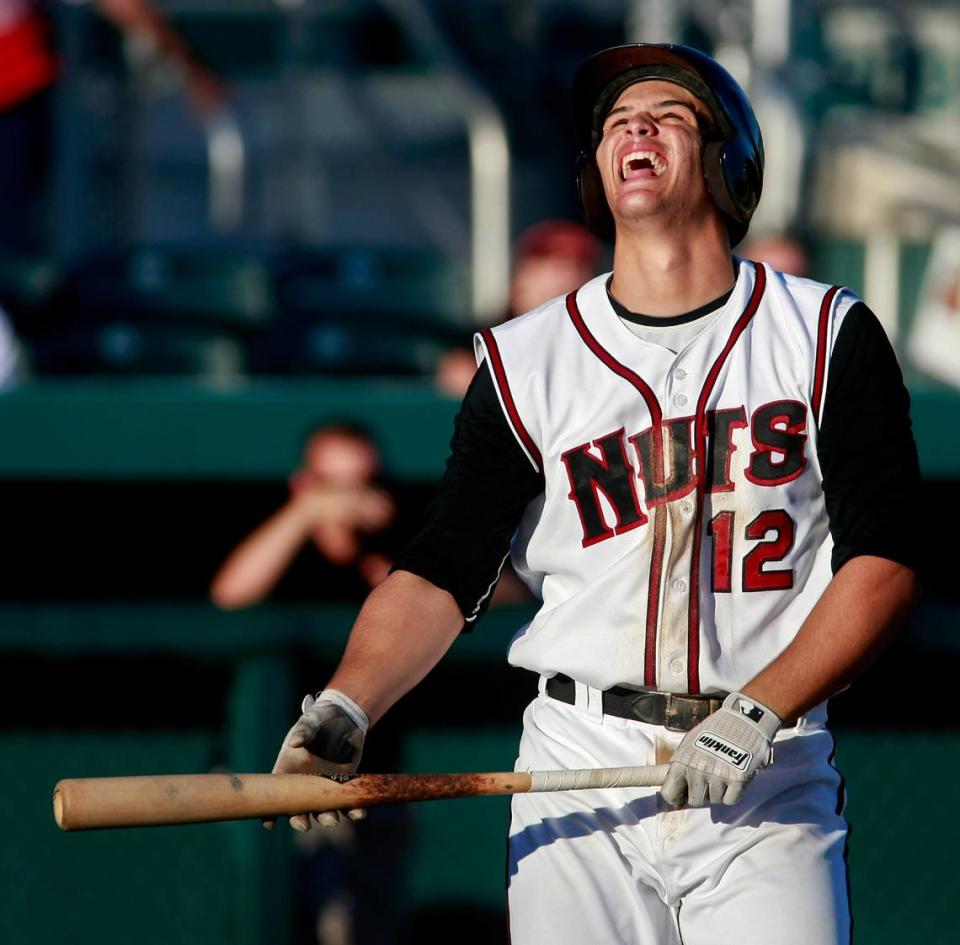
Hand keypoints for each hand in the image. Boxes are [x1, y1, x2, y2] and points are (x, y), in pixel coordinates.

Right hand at [268, 689, 368, 830]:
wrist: (344, 719)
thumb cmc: (320, 721)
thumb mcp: (311, 722)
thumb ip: (304, 731)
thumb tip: (296, 742)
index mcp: (289, 772)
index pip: (275, 795)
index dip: (270, 812)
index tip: (269, 823)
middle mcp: (305, 786)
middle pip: (299, 810)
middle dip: (300, 820)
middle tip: (304, 825)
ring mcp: (325, 789)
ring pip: (324, 811)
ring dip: (328, 818)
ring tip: (332, 820)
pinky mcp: (345, 787)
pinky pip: (349, 803)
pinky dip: (355, 810)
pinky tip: (359, 813)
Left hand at [659, 693, 780, 807]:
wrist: (743, 720)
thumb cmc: (715, 731)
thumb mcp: (690, 743)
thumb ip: (681, 766)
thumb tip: (671, 790)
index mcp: (682, 760)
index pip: (669, 793)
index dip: (676, 798)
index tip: (682, 796)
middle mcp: (698, 770)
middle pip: (695, 801)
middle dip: (702, 794)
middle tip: (708, 781)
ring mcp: (718, 775)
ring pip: (715, 801)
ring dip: (719, 791)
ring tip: (723, 773)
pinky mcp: (737, 780)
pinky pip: (731, 800)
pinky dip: (733, 793)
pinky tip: (734, 778)